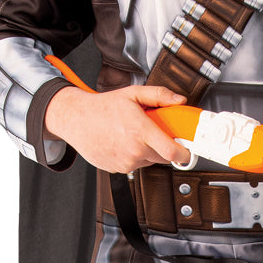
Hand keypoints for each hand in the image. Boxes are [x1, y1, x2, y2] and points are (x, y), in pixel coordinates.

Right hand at [44, 83, 192, 172]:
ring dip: (148, 151)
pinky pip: (135, 165)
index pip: (172, 153)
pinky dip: (134, 156)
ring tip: (134, 135)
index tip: (187, 150)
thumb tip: (179, 100)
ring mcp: (126, 162)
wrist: (76, 119)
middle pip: (163, 158)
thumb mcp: (133, 94)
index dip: (184, 154)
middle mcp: (134, 150)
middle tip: (154, 133)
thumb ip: (159, 95)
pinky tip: (123, 142)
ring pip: (149, 161)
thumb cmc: (102, 107)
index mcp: (141, 132)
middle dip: (164, 147)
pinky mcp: (118, 169)